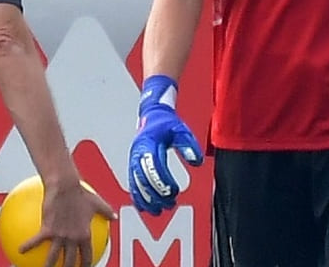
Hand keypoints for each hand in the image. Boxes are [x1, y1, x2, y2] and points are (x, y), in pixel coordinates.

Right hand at [19, 176, 115, 266]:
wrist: (65, 186)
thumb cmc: (80, 192)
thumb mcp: (96, 202)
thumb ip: (106, 211)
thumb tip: (114, 217)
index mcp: (85, 234)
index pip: (87, 256)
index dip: (86, 265)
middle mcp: (73, 238)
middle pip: (70, 262)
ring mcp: (60, 235)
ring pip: (53, 258)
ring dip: (49, 266)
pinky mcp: (47, 229)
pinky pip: (35, 241)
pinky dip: (27, 247)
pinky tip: (20, 251)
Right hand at [127, 75, 203, 214]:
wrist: (152, 117)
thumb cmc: (167, 125)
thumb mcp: (181, 131)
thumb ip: (189, 145)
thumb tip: (196, 162)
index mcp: (148, 143)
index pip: (153, 166)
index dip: (163, 181)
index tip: (174, 191)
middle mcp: (137, 153)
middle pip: (142, 178)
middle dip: (155, 194)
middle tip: (170, 204)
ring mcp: (132, 160)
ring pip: (135, 184)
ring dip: (146, 199)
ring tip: (159, 211)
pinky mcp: (132, 166)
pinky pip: (132, 184)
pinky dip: (138, 197)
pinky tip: (146, 208)